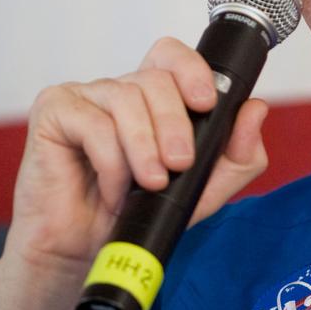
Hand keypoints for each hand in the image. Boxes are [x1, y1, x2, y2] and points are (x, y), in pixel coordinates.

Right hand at [0, 37, 267, 309]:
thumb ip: (237, 154)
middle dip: (175, 123)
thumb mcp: (203, 189)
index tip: (206, 103)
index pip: (171, 55)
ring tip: (150, 183)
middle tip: (180, 163)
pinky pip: (92, 123)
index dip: (192, 69)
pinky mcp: (54, 113)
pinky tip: (113, 191)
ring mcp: (84, 97)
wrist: (88, 254)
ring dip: (144, 146)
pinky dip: (111, 162)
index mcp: (152, 98)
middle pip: (154, 78)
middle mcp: (119, 91)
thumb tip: (256, 109)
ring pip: (125, 98)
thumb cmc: (139, 215)